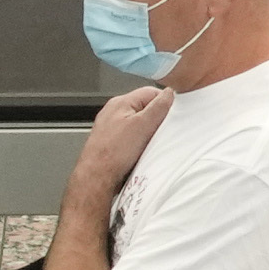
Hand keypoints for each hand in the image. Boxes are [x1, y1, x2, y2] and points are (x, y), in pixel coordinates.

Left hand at [71, 81, 173, 197]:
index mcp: (120, 102)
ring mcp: (111, 127)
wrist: (96, 177)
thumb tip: (169, 93)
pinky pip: (131, 136)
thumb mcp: (143, 125)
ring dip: (146, 132)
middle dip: (155, 118)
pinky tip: (139, 151)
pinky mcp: (111, 141)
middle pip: (144, 107)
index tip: (172, 113)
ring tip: (147, 143)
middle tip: (159, 131)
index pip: (150, 92)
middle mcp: (113, 112)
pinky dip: (138, 142)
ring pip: (138, 123)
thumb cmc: (112, 152)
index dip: (164, 102)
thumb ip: (158, 106)